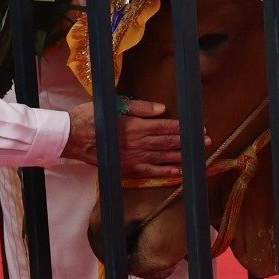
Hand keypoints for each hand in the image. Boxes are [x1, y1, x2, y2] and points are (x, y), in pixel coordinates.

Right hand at [64, 99, 198, 183]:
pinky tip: (179, 172)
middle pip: (169, 142)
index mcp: (137, 126)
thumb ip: (140, 108)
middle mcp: (139, 143)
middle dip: (189, 142)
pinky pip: (152, 172)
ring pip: (164, 158)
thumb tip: (162, 109)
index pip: (166, 127)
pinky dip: (166, 173)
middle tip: (207, 142)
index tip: (199, 128)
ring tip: (199, 156)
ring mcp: (135, 158)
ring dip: (183, 156)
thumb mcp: (115, 106)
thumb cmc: (92, 118)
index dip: (184, 128)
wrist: (71, 138)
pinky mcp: (128, 169)